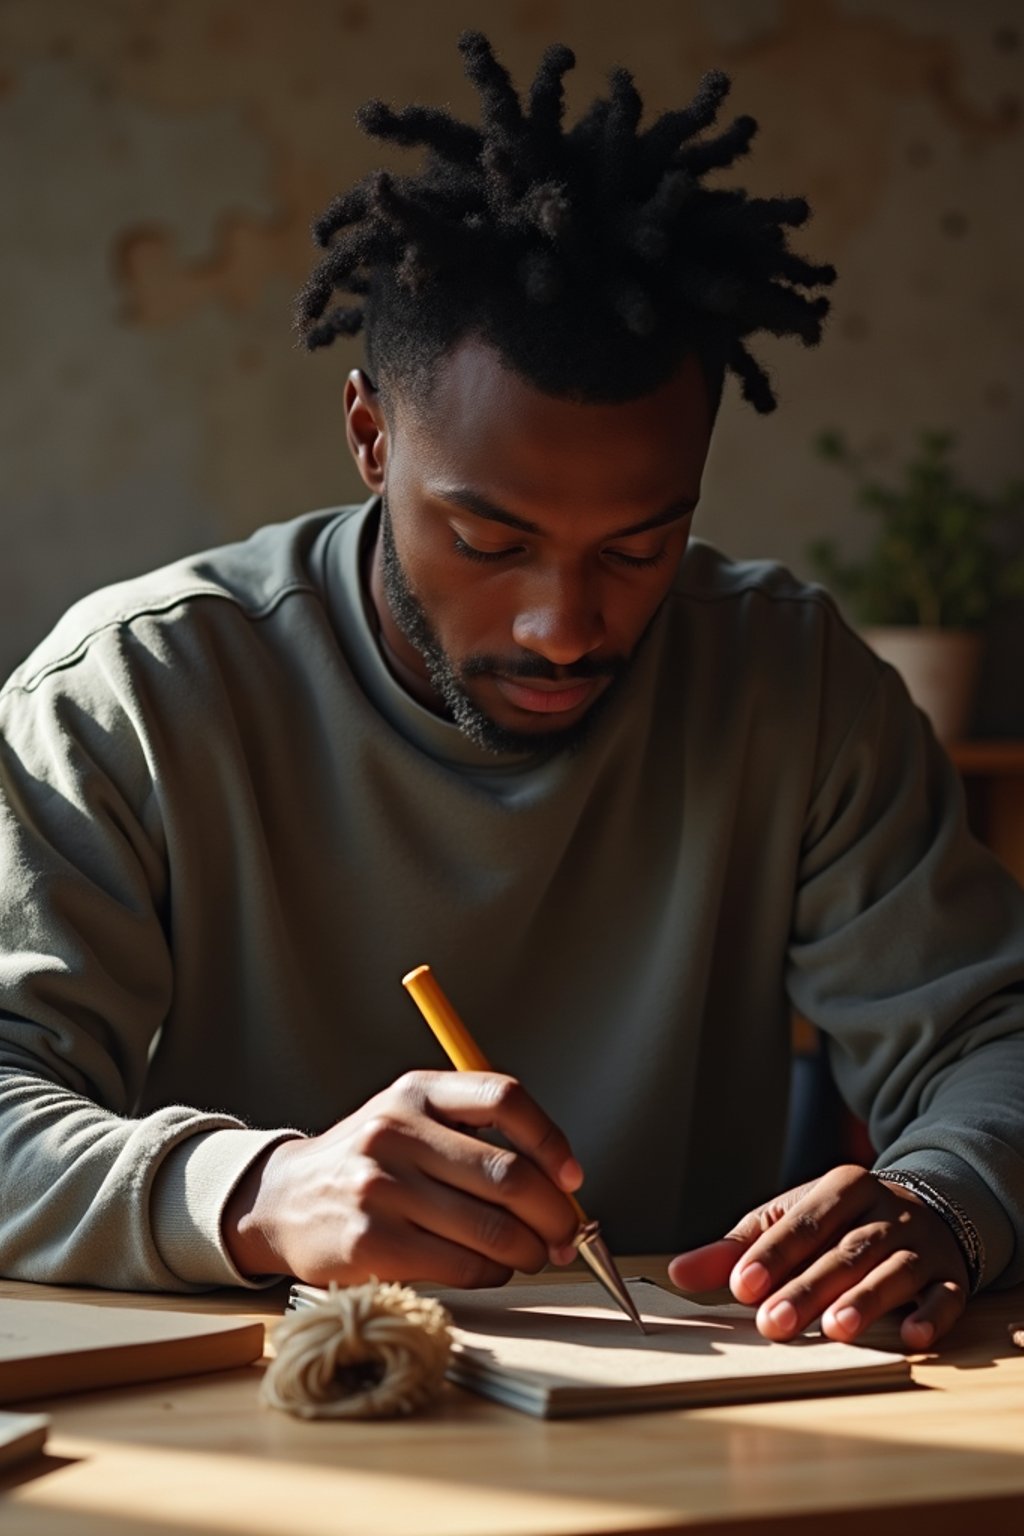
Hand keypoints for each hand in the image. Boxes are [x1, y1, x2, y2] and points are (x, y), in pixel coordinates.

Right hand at [223, 1070, 582, 1287]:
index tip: (571, 1176)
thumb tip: (560, 1185)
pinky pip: (462, 1264)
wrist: (282, 1200)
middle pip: (508, 1173)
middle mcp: (396, 1130)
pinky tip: (491, 1269)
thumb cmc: (367, 1163)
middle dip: (553, 1213)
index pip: (504, 1098)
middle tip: (566, 1233)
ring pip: (492, 1227)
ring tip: (532, 1254)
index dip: (551, 1140)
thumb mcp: (410, 1120)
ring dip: (529, 1250)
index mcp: (416, 1090)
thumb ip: (474, 1137)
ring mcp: (381, 1187)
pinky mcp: (373, 1242)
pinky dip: (492, 1273)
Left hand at [667, 1164, 969, 1350]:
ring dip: (865, 1301)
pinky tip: (911, 1337)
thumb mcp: (792, 1220)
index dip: (772, 1254)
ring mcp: (921, 1244)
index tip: (742, 1286)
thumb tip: (678, 1273)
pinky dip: (930, 1315)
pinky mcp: (951, 1276)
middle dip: (807, 1288)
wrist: (928, 1208)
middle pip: (843, 1251)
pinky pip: (945, 1295)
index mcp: (842, 1188)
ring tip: (835, 1330)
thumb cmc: (842, 1222)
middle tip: (773, 1324)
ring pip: (891, 1270)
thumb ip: (739, 1248)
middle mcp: (885, 1212)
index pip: (802, 1221)